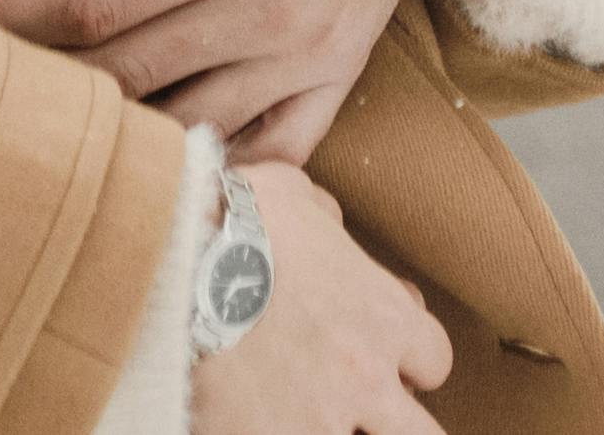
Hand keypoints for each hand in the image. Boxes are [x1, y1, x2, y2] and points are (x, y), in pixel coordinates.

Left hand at [0, 0, 415, 161]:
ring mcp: (304, 53)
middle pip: (127, 75)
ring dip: (124, 142)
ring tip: (52, 149)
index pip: (90, 3)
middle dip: (48, 89)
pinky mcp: (338, 73)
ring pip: (192, 124)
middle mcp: (261, 12)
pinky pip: (277, 151)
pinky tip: (172, 183)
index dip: (15, 22)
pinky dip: (224, 173)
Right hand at [195, 163, 451, 434]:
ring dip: (346, 431)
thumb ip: (321, 214)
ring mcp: (323, 423)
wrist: (169, 267)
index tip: (375, 353)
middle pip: (422, 433)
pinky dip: (282, 434)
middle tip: (355, 402)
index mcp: (380, 315)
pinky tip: (262, 420)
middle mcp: (366, 379)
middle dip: (393, 419)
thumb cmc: (226, 222)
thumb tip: (330, 224)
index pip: (433, 358)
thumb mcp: (284, 192)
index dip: (406, 358)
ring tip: (307, 412)